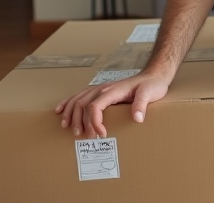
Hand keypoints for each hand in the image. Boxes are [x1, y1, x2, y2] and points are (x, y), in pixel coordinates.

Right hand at [54, 70, 170, 138]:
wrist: (153, 75)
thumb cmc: (151, 85)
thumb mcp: (150, 93)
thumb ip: (142, 104)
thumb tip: (136, 118)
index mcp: (113, 90)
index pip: (95, 106)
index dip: (94, 122)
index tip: (101, 134)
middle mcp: (103, 88)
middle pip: (82, 104)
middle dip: (80, 122)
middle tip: (85, 137)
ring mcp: (100, 89)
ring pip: (77, 99)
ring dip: (70, 114)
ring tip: (68, 128)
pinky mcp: (100, 91)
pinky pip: (79, 96)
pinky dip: (68, 103)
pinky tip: (60, 110)